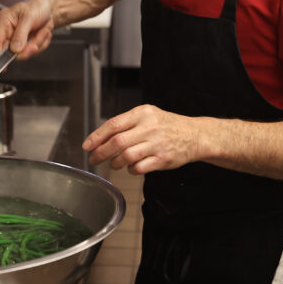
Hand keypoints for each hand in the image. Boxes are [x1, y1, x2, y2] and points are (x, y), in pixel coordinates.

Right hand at [0, 0, 54, 58]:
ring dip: (37, 43)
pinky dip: (42, 43)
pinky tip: (43, 32)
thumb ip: (21, 34)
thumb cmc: (37, 7)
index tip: (3, 66)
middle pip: (11, 51)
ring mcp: (18, 39)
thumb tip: (15, 49)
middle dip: (26, 49)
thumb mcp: (28, 17)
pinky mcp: (27, 44)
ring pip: (24, 53)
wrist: (50, 8)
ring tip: (43, 30)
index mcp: (4, 21)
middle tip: (35, 45)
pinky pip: (33, 51)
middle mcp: (9, 32)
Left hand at [83, 104, 200, 174]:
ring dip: (115, 163)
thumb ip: (127, 124)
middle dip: (101, 152)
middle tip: (94, 159)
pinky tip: (131, 167)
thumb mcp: (148, 115)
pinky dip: (130, 170)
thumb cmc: (167, 125)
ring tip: (114, 164)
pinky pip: (138, 168)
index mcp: (142, 113)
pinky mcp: (162, 159)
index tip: (87, 145)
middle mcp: (149, 127)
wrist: (194, 135)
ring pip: (126, 156)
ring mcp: (156, 144)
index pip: (114, 124)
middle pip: (117, 142)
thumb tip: (101, 138)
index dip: (97, 136)